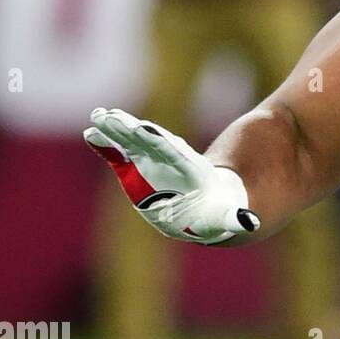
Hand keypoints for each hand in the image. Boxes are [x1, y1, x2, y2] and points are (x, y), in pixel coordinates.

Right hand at [83, 107, 259, 243]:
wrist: (207, 205)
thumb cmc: (217, 213)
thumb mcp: (229, 217)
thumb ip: (236, 218)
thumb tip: (249, 223)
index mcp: (191, 172)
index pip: (175, 155)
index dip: (159, 143)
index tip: (144, 130)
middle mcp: (170, 162)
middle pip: (148, 142)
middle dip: (130, 130)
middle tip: (111, 116)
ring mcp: (152, 162)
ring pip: (131, 143)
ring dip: (114, 131)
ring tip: (98, 115)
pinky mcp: (137, 169)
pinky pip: (119, 156)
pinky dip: (107, 147)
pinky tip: (91, 135)